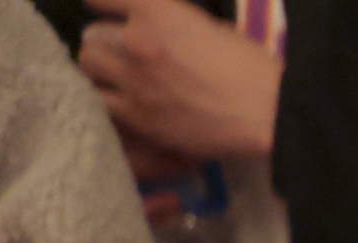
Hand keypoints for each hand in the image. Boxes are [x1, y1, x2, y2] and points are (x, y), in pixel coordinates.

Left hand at [79, 0, 280, 161]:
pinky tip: (124, 103)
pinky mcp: (137, 116)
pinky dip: (108, 99)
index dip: (103, 6)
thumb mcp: (208, 26)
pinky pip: (100, 101)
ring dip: (101, 70)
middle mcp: (135, 41)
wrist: (268, 114)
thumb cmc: (251, 67)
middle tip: (123, 55)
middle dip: (106, 43)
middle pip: (91, 36)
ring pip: (88, 67)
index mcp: (156, 11)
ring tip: (119, 79)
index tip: (110, 13)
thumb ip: (169, 22)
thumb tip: (150, 26)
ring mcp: (132, 81)